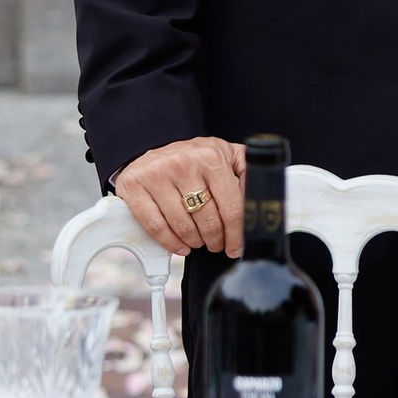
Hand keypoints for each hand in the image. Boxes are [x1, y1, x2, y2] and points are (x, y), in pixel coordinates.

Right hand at [115, 138, 245, 257]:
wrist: (152, 150)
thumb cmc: (193, 159)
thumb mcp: (224, 156)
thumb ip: (246, 173)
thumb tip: (262, 199)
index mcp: (212, 156)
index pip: (232, 207)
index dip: (236, 234)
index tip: (236, 247)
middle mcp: (184, 162)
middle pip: (208, 220)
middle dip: (216, 240)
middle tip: (216, 244)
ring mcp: (157, 173)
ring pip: (183, 226)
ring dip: (194, 242)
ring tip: (198, 242)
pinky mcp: (135, 185)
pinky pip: (156, 226)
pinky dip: (170, 242)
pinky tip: (179, 245)